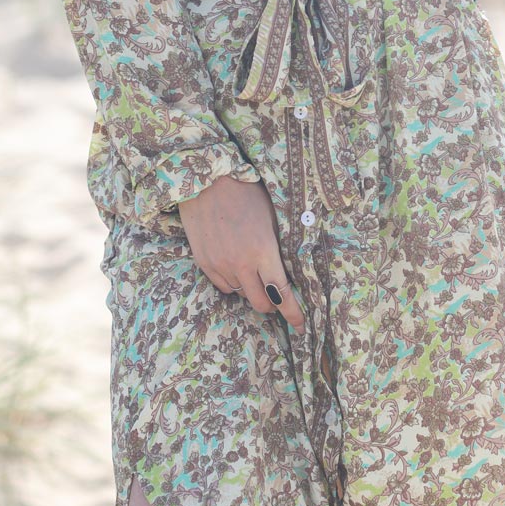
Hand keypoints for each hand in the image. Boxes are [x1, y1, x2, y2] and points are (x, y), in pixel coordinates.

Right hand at [178, 174, 305, 332]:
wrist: (206, 181)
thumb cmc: (246, 194)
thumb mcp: (271, 217)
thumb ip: (278, 247)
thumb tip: (287, 271)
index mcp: (263, 250)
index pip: (282, 293)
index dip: (293, 312)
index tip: (300, 324)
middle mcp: (241, 263)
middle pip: (261, 303)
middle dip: (272, 303)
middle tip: (276, 293)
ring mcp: (220, 265)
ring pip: (241, 295)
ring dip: (251, 288)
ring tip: (252, 267)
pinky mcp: (204, 263)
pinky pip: (223, 286)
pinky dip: (233, 282)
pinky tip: (235, 264)